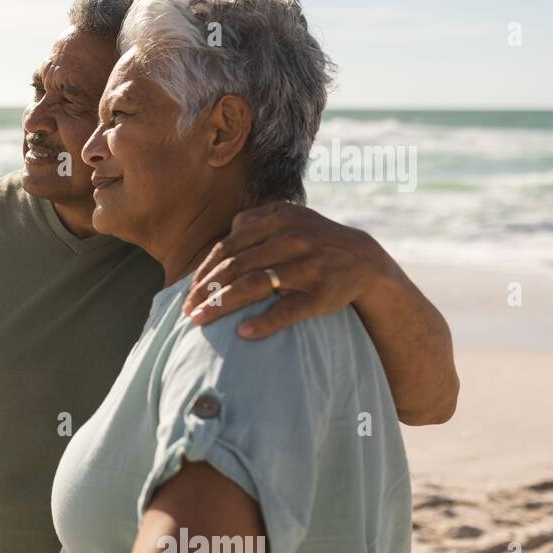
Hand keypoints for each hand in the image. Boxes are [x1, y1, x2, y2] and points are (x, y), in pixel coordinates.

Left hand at [182, 202, 387, 339]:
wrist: (364, 260)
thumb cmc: (314, 242)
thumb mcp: (289, 219)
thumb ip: (254, 223)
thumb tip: (219, 242)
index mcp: (278, 219)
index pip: (228, 247)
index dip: (204, 271)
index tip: (188, 292)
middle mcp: (292, 239)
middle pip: (236, 266)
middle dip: (207, 291)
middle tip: (187, 311)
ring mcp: (308, 265)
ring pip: (255, 285)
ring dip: (222, 305)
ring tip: (201, 321)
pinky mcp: (322, 293)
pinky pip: (288, 309)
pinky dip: (264, 322)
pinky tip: (242, 333)